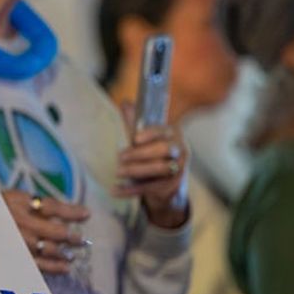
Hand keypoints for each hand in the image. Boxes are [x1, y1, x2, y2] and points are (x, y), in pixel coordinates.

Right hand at [2, 190, 89, 274]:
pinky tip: (66, 267)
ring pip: (51, 249)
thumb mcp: (14, 198)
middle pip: (56, 231)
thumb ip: (38, 203)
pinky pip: (41, 265)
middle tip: (81, 239)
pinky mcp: (16, 258)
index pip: (52, 207)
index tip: (87, 214)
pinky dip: (56, 267)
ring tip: (73, 254)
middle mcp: (20, 223)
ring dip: (66, 252)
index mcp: (19, 204)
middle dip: (73, 236)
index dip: (72, 211)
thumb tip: (72, 211)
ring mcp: (19, 242)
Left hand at [114, 104, 189, 228]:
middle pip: (164, 150)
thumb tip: (125, 102)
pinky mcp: (170, 186)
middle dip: (140, 153)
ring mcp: (178, 169)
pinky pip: (150, 188)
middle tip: (119, 157)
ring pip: (159, 169)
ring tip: (117, 173)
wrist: (165, 182)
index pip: (164, 131)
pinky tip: (114, 191)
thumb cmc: (152, 152)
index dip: (151, 133)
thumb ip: (133, 122)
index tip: (135, 138)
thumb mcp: (143, 137)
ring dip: (136, 171)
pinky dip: (130, 190)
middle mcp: (180, 151)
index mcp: (172, 134)